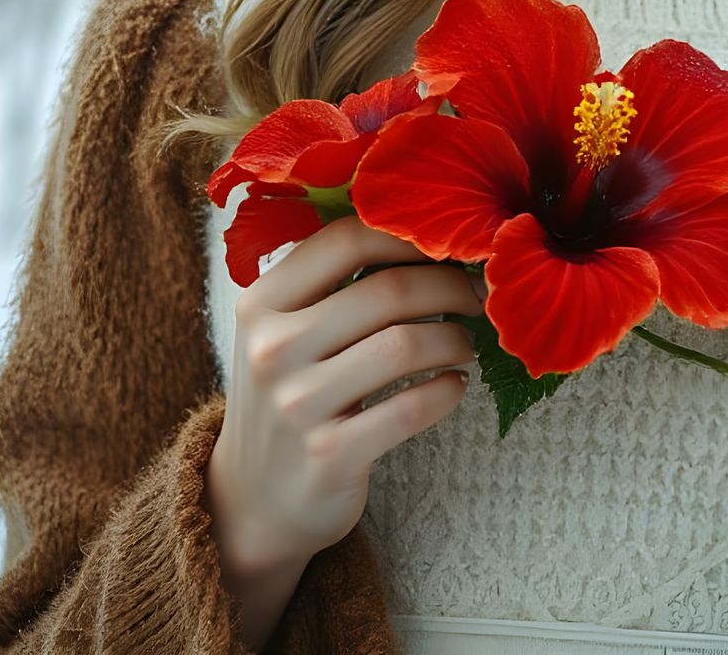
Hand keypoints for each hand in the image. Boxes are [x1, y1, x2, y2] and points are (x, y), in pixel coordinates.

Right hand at [205, 217, 483, 575]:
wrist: (250, 501)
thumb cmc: (286, 392)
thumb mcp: (282, 329)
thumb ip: (329, 280)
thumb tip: (422, 227)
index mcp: (261, 302)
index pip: (347, 239)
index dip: (410, 234)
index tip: (448, 243)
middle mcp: (272, 348)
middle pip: (389, 290)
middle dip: (449, 286)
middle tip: (477, 295)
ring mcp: (297, 406)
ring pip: (406, 345)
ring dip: (455, 339)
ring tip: (467, 343)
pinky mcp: (329, 457)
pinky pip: (410, 408)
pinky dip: (447, 391)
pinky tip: (454, 386)